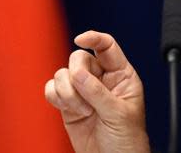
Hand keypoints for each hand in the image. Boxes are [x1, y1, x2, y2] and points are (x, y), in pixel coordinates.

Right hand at [44, 30, 150, 152]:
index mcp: (121, 75)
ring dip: (68, 92)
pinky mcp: (68, 104)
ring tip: (82, 110)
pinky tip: (68, 109)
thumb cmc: (127, 141)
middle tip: (83, 92)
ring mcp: (83, 91)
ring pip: (63, 73)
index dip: (94, 38)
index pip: (107, 46)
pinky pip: (52, 89)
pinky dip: (55, 96)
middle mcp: (101, 80)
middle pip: (79, 58)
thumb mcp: (118, 114)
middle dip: (78, 74)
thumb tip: (79, 73)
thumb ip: (98, 92)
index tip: (81, 39)